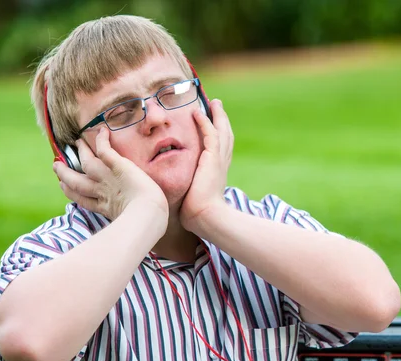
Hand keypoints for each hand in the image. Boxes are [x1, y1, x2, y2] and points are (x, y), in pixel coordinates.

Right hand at [54, 127, 168, 226]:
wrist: (149, 214)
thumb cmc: (145, 224)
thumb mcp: (129, 228)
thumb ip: (124, 227)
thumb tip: (127, 242)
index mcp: (105, 208)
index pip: (83, 199)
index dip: (71, 193)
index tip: (63, 186)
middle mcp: (102, 192)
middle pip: (77, 183)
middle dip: (65, 174)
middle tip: (56, 166)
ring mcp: (108, 178)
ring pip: (88, 163)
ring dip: (81, 152)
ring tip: (77, 143)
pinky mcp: (118, 166)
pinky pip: (105, 150)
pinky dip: (101, 140)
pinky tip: (101, 131)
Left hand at [180, 99, 232, 232]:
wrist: (206, 217)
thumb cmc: (197, 214)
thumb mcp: (192, 198)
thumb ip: (186, 191)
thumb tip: (175, 197)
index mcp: (217, 172)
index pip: (219, 148)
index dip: (218, 134)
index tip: (213, 124)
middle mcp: (221, 164)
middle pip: (226, 135)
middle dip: (222, 120)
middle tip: (217, 106)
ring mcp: (219, 160)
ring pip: (222, 131)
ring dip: (218, 115)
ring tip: (213, 102)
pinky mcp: (213, 159)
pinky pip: (211, 134)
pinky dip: (205, 122)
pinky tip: (198, 112)